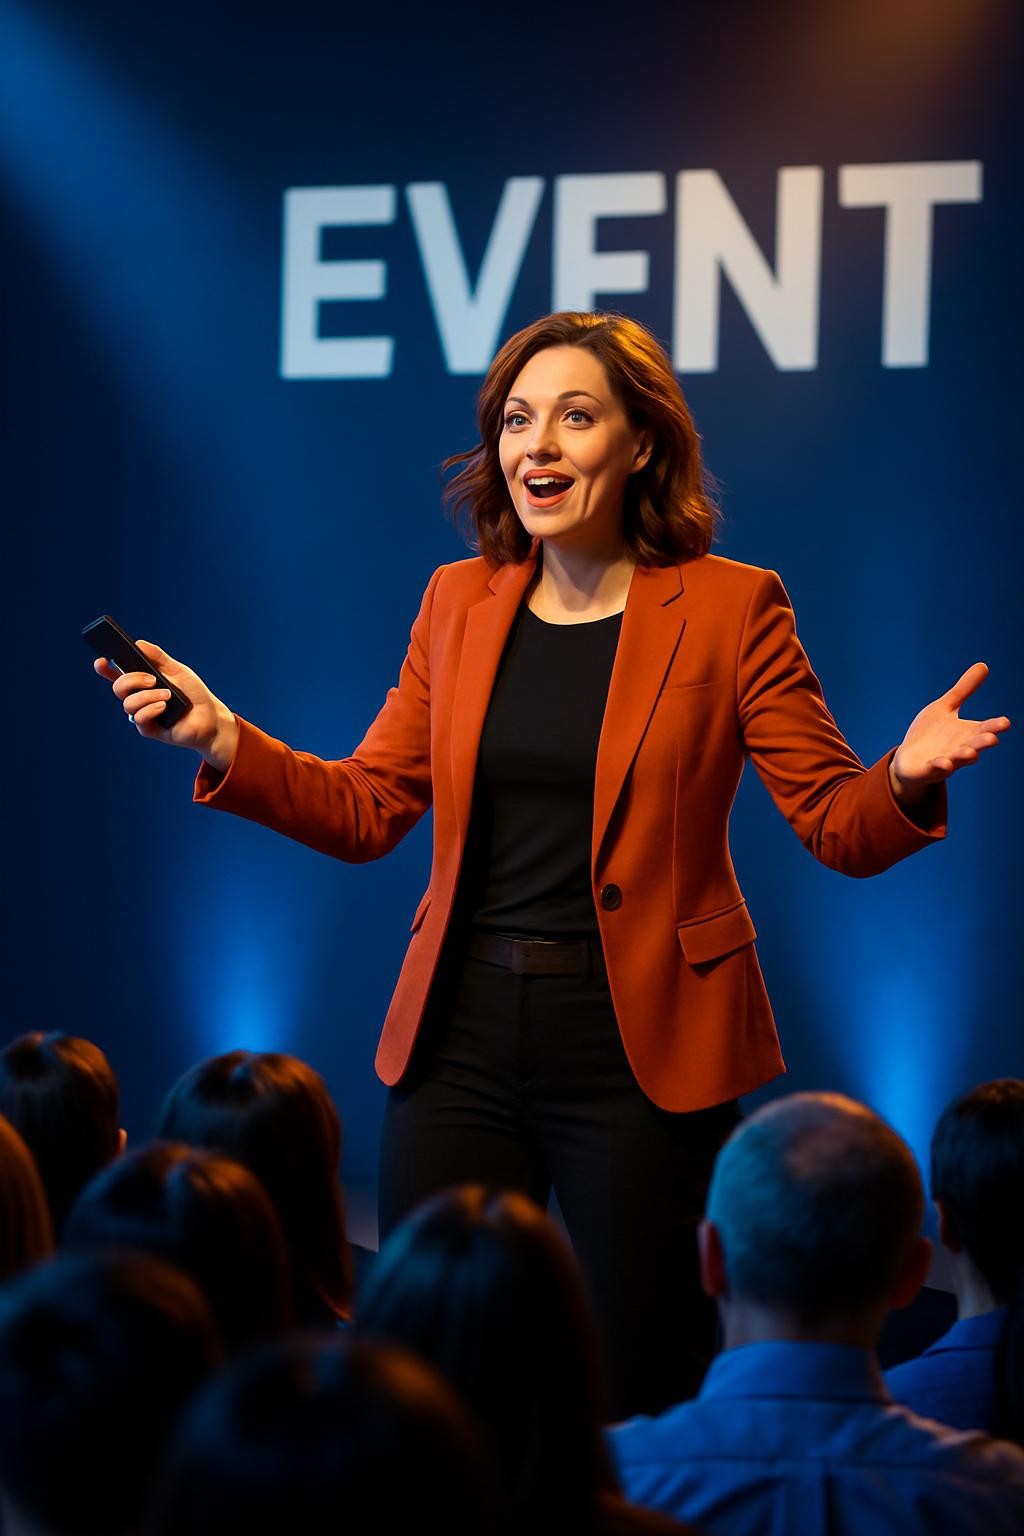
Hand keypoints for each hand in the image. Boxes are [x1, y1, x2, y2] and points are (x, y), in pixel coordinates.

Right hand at [92, 640, 238, 771]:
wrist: (211, 717)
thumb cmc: (193, 693)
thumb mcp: (178, 670)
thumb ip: (158, 657)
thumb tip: (139, 643)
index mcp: (142, 682)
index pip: (117, 674)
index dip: (105, 669)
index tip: (101, 660)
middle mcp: (139, 697)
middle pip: (118, 687)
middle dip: (131, 680)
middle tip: (152, 679)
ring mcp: (142, 714)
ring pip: (128, 704)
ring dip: (148, 696)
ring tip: (167, 695)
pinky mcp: (149, 729)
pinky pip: (139, 719)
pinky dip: (151, 710)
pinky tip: (164, 707)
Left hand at [891, 662, 1009, 798]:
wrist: (908, 760)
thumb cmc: (931, 734)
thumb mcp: (945, 707)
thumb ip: (964, 690)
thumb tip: (984, 665)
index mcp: (966, 733)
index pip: (984, 729)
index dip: (995, 726)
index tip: (1005, 722)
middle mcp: (960, 748)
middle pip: (975, 745)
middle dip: (983, 742)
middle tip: (992, 738)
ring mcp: (945, 760)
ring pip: (958, 760)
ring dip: (964, 756)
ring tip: (970, 753)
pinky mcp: (928, 770)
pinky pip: (936, 769)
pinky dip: (940, 767)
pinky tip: (943, 763)